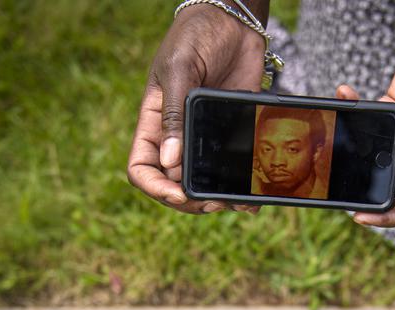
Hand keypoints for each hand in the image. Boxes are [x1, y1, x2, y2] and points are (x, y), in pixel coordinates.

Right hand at [127, 6, 265, 214]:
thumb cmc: (196, 36)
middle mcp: (177, 136)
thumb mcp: (179, 69)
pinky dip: (240, 187)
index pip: (142, 168)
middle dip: (189, 200)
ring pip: (203, 182)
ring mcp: (204, 138)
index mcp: (155, 123)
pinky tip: (252, 196)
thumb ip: (175, 114)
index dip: (156, 187)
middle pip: (173, 184)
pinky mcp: (232, 136)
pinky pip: (232, 170)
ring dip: (216, 199)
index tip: (179, 192)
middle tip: (213, 202)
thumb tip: (171, 162)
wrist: (233, 21)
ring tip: (234, 203)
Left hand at [345, 4, 394, 226]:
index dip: (393, 217)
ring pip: (379, 155)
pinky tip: (346, 95)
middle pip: (394, 185)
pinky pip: (372, 120)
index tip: (364, 217)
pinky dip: (356, 109)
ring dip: (356, 148)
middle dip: (367, 188)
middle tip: (337, 188)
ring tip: (333, 138)